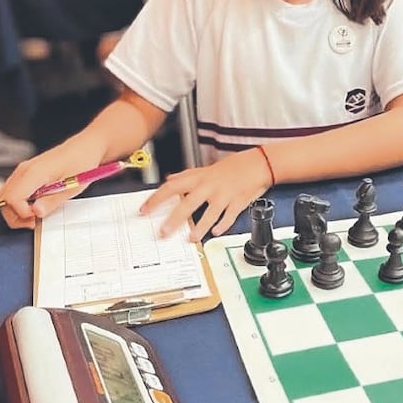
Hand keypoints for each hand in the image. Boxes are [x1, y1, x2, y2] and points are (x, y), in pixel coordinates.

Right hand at [0, 134, 106, 228]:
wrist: (85, 147)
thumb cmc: (81, 163)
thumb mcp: (71, 187)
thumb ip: (51, 201)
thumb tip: (36, 212)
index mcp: (34, 172)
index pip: (12, 199)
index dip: (22, 213)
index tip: (36, 217)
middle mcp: (24, 170)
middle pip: (4, 199)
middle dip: (15, 215)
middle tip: (34, 221)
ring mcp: (23, 170)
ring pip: (5, 195)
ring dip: (15, 210)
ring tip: (34, 214)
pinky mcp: (26, 172)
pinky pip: (13, 190)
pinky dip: (18, 202)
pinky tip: (34, 205)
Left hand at [140, 148, 272, 241]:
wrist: (258, 164)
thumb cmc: (232, 167)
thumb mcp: (206, 168)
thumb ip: (187, 175)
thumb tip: (170, 179)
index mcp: (199, 178)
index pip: (172, 188)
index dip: (156, 199)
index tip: (144, 210)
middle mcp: (210, 187)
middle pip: (188, 203)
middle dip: (174, 219)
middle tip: (163, 232)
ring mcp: (224, 195)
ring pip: (210, 212)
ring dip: (200, 227)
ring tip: (191, 238)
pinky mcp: (238, 202)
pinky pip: (229, 216)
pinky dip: (223, 224)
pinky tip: (216, 232)